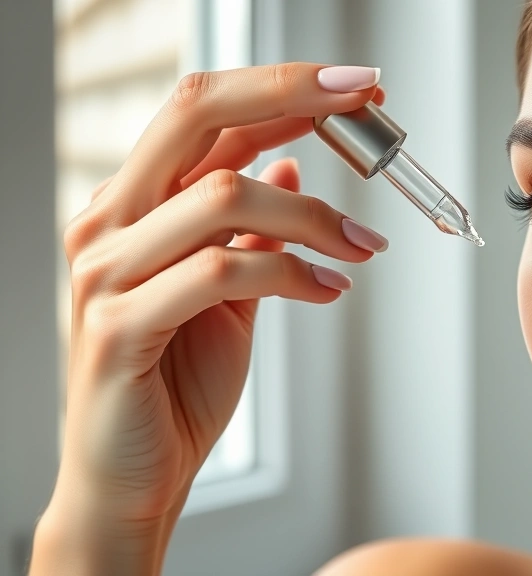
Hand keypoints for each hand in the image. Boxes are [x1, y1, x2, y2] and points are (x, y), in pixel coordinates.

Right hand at [36, 63, 387, 569]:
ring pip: (222, 196)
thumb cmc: (175, 385)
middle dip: (290, 97)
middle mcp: (109, 222)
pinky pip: (220, 273)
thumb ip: (249, 229)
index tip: (355, 86)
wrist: (134, 477)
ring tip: (362, 245)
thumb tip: (290, 163)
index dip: (283, 88)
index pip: (206, 114)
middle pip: (197, 117)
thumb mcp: (226, 293)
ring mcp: (106, 271)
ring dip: (312, 214)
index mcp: (134, 204)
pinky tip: (330, 291)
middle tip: (364, 103)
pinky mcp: (119, 326)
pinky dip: (290, 274)